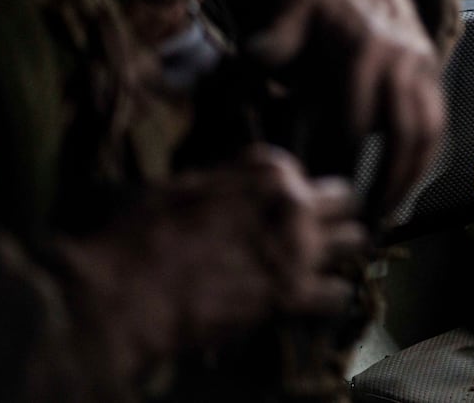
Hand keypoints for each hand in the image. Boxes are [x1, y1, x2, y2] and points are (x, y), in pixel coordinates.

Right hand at [59, 146, 370, 377]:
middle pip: (343, 199)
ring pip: (356, 240)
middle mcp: (291, 201)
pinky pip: (339, 293)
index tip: (281, 210)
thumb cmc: (133, 234)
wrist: (118, 294)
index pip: (303, 171)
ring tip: (323, 266)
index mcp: (264, 169)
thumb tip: (227, 188)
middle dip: (332, 215)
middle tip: (316, 235)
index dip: (291, 193)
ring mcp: (297, 247)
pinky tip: (312, 303)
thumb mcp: (180, 185)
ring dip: (341, 253)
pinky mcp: (293, 295)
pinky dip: (328, 299)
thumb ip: (223, 183)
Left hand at [246, 0, 445, 214]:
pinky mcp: (433, 78)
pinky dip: (424, 164)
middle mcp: (396, 61)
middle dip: (372, 182)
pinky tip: (404, 192)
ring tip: (381, 219)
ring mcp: (421, 70)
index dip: (331, 162)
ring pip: (422, 134)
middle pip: (391, 134)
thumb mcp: (291, 10)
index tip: (313, 194)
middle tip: (348, 221)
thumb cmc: (321, 1)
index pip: (348, 119)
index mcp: (358, 49)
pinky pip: (437, 126)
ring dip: (405, 181)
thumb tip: (248, 71)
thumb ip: (273, 42)